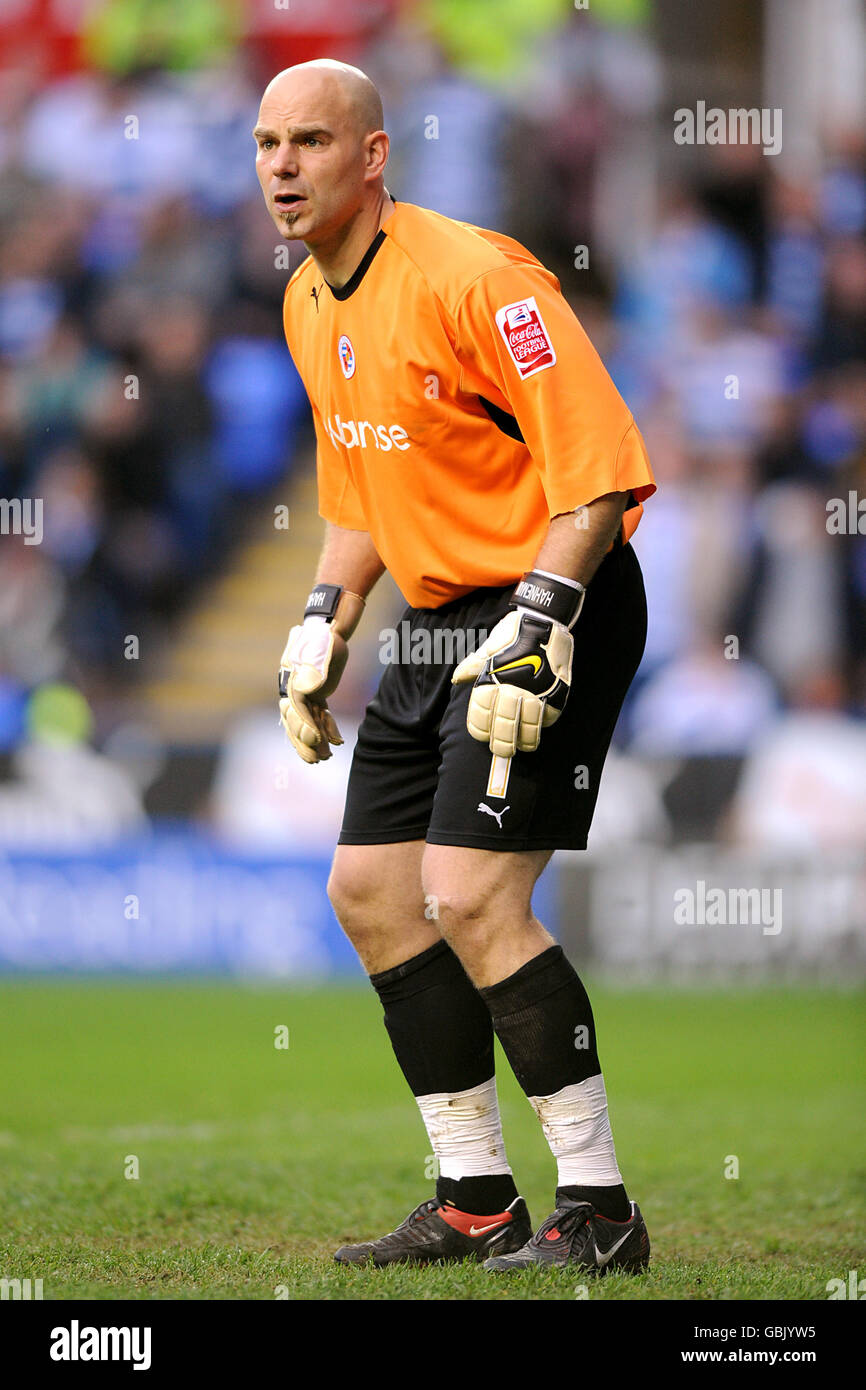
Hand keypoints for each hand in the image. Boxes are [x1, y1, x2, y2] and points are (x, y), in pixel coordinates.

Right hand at [278, 617, 348, 763]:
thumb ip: (313, 671)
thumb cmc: (322, 640)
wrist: (327, 630)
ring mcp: (304, 696)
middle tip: (316, 759)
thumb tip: (307, 691)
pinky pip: (319, 717)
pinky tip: (337, 742)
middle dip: (305, 743)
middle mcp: (293, 692)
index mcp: (291, 682)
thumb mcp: (318, 651)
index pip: (296, 710)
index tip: (316, 740)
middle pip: (297, 722)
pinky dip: (327, 730)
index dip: (305, 726)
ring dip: (317, 742)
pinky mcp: (316, 697)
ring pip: (308, 724)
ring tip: (326, 758)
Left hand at [451, 607, 572, 755]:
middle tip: (502, 751)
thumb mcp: (487, 648)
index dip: (480, 729)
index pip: (481, 713)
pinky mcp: (554, 692)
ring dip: (523, 740)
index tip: (482, 737)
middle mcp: (511, 688)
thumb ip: (472, 666)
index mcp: (491, 679)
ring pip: (527, 725)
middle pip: (503, 723)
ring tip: (521, 748)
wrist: (543, 620)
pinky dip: (542, 725)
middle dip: (501, 741)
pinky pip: (548, 715)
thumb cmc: (512, 634)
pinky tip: (537, 730)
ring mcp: (534, 691)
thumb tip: (456, 678)